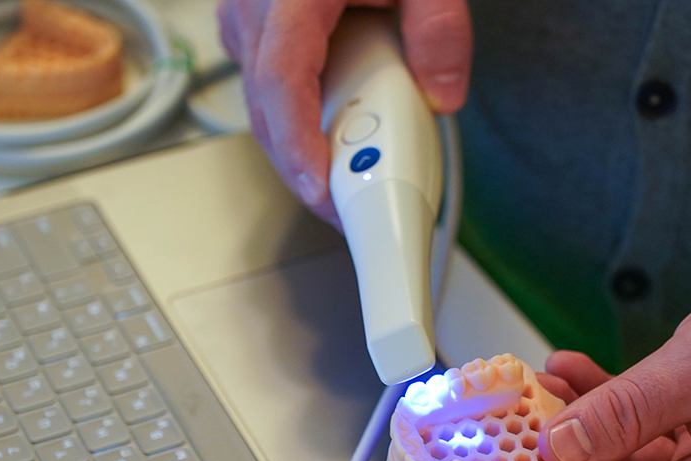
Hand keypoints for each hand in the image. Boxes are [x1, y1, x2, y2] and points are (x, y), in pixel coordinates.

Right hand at [217, 0, 471, 223]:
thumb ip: (438, 23)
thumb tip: (444, 90)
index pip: (283, 83)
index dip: (300, 145)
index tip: (322, 190)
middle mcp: (254, 9)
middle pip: (270, 113)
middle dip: (312, 171)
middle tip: (360, 210)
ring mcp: (247, 21)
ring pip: (267, 108)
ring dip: (309, 149)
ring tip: (359, 175)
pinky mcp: (254, 30)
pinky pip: (272, 91)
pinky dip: (303, 122)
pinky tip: (338, 131)